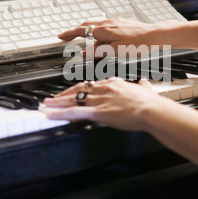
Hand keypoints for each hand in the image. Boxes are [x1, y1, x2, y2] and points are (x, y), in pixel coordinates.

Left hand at [43, 77, 160, 131]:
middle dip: (65, 94)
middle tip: (54, 97)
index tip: (76, 91)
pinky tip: (51, 115)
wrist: (151, 109)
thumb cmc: (150, 103)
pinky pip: (74, 112)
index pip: (93, 84)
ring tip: (46, 104)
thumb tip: (144, 83)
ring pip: (73, 99)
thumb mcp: (146, 90)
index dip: (82, 88)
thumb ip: (143, 86)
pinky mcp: (97, 112)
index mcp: (114, 83)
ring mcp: (99, 100)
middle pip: (79, 89)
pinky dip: (60, 114)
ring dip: (58, 102)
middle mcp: (104, 89)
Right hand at [58, 17, 174, 57]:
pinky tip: (105, 39)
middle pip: (87, 26)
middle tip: (69, 38)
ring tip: (88, 43)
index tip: (61, 36)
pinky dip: (99, 32)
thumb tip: (85, 53)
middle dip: (76, 32)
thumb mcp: (115, 52)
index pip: (81, 31)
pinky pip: (106, 26)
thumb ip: (98, 52)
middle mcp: (109, 23)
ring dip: (89, 33)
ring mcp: (116, 22)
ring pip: (97, 26)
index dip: (69, 34)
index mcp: (104, 30)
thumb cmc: (138, 44)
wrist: (155, 36)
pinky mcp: (123, 23)